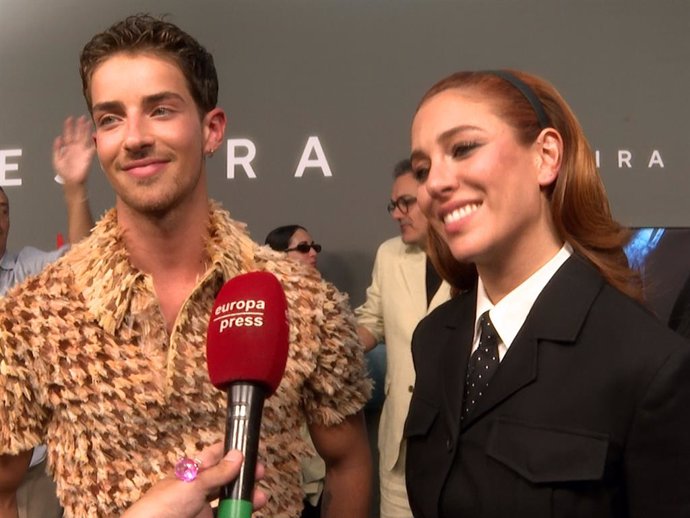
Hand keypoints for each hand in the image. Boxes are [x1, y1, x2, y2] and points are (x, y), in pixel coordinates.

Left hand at [52, 115, 94, 186]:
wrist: (72, 180)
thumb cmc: (64, 172)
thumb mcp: (57, 159)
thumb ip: (57, 148)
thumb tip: (58, 138)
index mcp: (68, 148)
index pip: (68, 135)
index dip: (69, 127)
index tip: (69, 119)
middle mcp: (76, 148)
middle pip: (78, 134)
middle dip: (79, 126)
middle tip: (81, 118)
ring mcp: (82, 151)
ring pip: (85, 138)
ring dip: (86, 131)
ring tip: (87, 122)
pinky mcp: (88, 156)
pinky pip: (92, 147)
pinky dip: (93, 142)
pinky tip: (94, 135)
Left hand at [121, 443, 266, 517]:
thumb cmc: (160, 506)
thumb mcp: (192, 484)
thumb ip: (217, 472)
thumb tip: (238, 455)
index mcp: (192, 472)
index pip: (215, 455)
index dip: (233, 450)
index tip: (251, 449)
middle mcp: (198, 489)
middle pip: (227, 478)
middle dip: (245, 476)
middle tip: (260, 474)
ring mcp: (202, 508)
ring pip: (229, 500)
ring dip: (245, 498)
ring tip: (260, 499)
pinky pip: (226, 516)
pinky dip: (238, 515)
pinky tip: (246, 514)